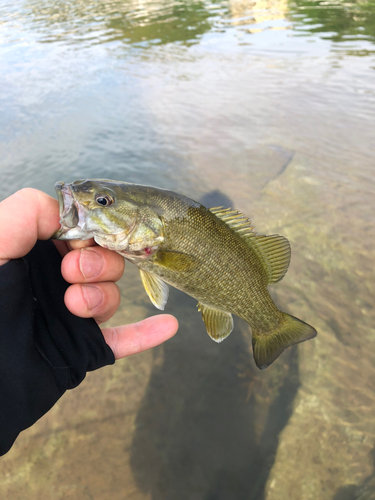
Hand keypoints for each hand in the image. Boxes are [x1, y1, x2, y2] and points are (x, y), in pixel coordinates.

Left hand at [0, 188, 177, 358]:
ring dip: (102, 299)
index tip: (76, 243)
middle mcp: (58, 282)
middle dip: (96, 265)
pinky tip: (167, 326)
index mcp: (38, 254)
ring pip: (112, 296)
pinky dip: (146, 333)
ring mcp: (73, 316)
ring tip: (75, 308)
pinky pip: (123, 340)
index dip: (91, 234)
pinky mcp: (84, 349)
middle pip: (105, 261)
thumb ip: (28, 211)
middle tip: (70, 276)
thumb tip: (70, 217)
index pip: (85, 233)